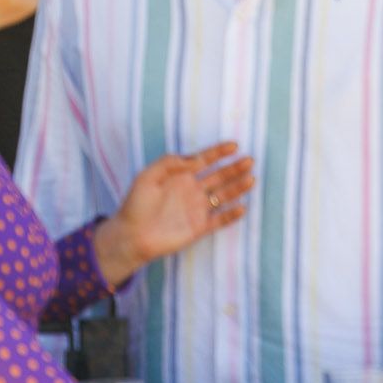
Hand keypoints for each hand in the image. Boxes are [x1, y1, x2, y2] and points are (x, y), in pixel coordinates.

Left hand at [99, 143, 252, 284]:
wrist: (130, 236)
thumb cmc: (135, 204)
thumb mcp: (147, 176)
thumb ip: (170, 163)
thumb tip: (195, 159)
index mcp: (180, 176)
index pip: (204, 160)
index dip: (219, 152)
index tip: (234, 146)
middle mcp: (192, 190)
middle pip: (219, 176)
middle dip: (235, 168)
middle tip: (249, 160)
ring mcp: (197, 209)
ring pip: (224, 195)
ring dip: (238, 187)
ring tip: (251, 179)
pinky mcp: (199, 227)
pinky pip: (220, 219)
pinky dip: (231, 215)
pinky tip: (242, 207)